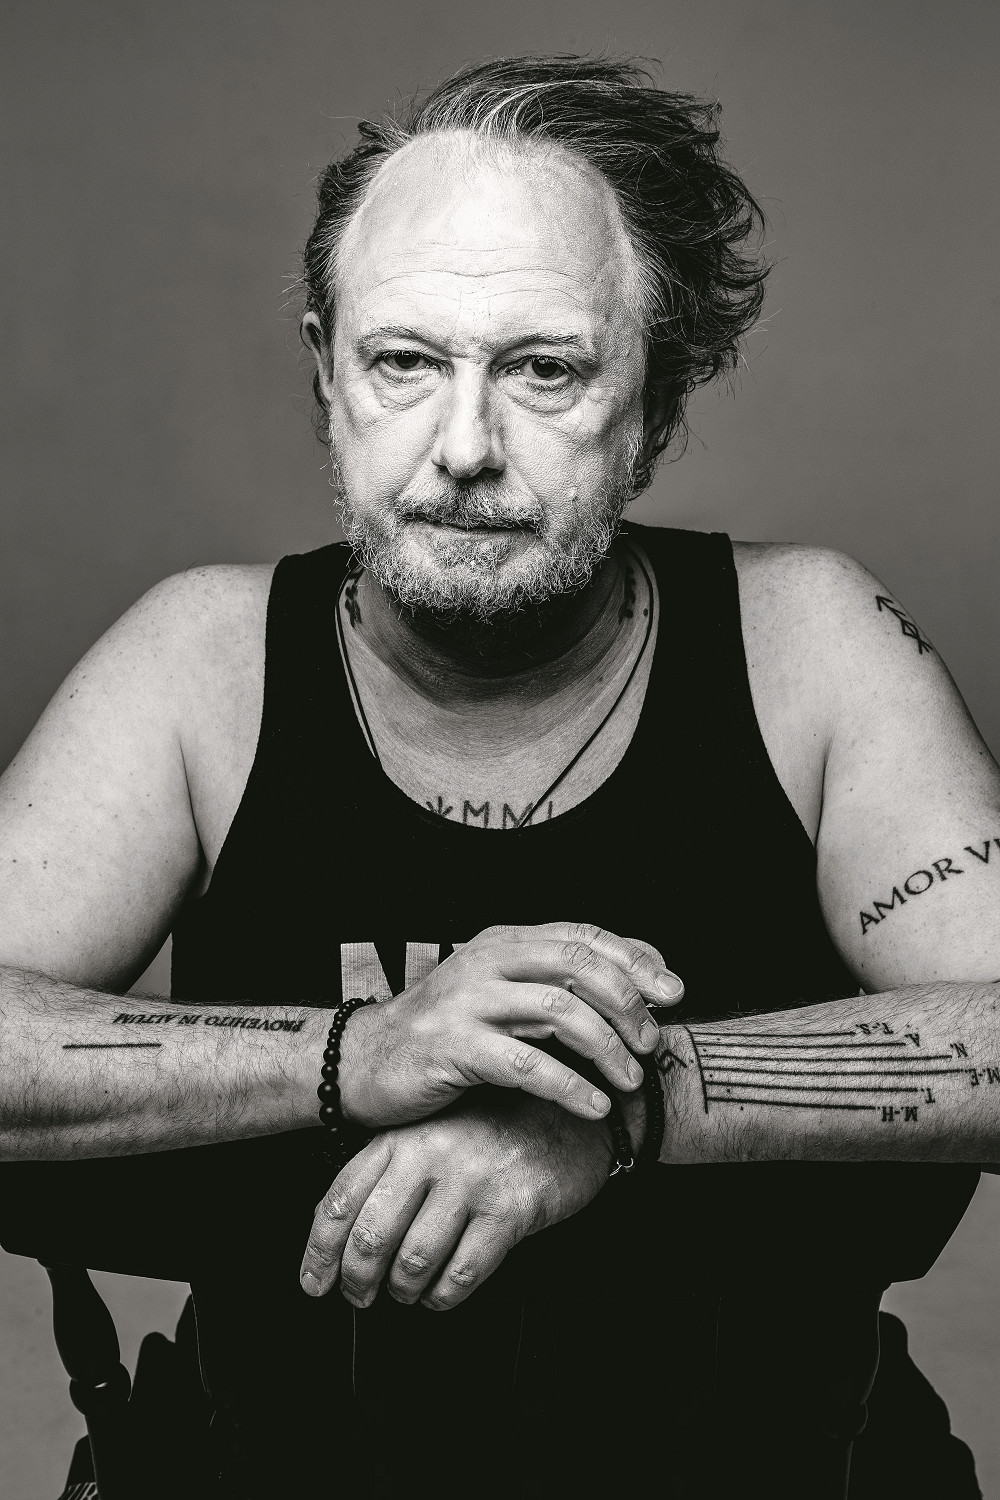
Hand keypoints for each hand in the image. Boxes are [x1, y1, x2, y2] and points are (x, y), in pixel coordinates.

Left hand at [300, 1092, 614, 1308]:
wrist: (567, 1115)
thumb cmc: (492, 1129)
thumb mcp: (430, 1134)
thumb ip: (387, 1172)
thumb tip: (334, 1235)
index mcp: (401, 1136)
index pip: (339, 1200)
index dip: (319, 1253)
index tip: (314, 1283)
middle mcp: (430, 1154)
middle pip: (370, 1237)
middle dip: (357, 1281)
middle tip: (361, 1297)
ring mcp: (470, 1180)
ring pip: (413, 1261)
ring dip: (402, 1292)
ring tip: (406, 1293)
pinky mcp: (509, 1208)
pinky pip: (461, 1273)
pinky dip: (443, 1296)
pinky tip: (442, 1292)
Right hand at [339, 921, 682, 1126]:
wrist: (362, 1063)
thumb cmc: (445, 1035)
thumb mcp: (500, 996)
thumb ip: (553, 986)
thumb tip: (637, 986)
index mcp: (503, 941)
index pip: (583, 935)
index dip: (636, 960)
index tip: (674, 993)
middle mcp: (487, 960)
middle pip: (578, 965)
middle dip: (628, 1004)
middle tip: (652, 1044)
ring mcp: (467, 1001)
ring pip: (559, 1011)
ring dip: (607, 1048)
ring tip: (629, 1081)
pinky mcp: (453, 1046)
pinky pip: (527, 1064)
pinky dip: (570, 1086)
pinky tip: (593, 1108)